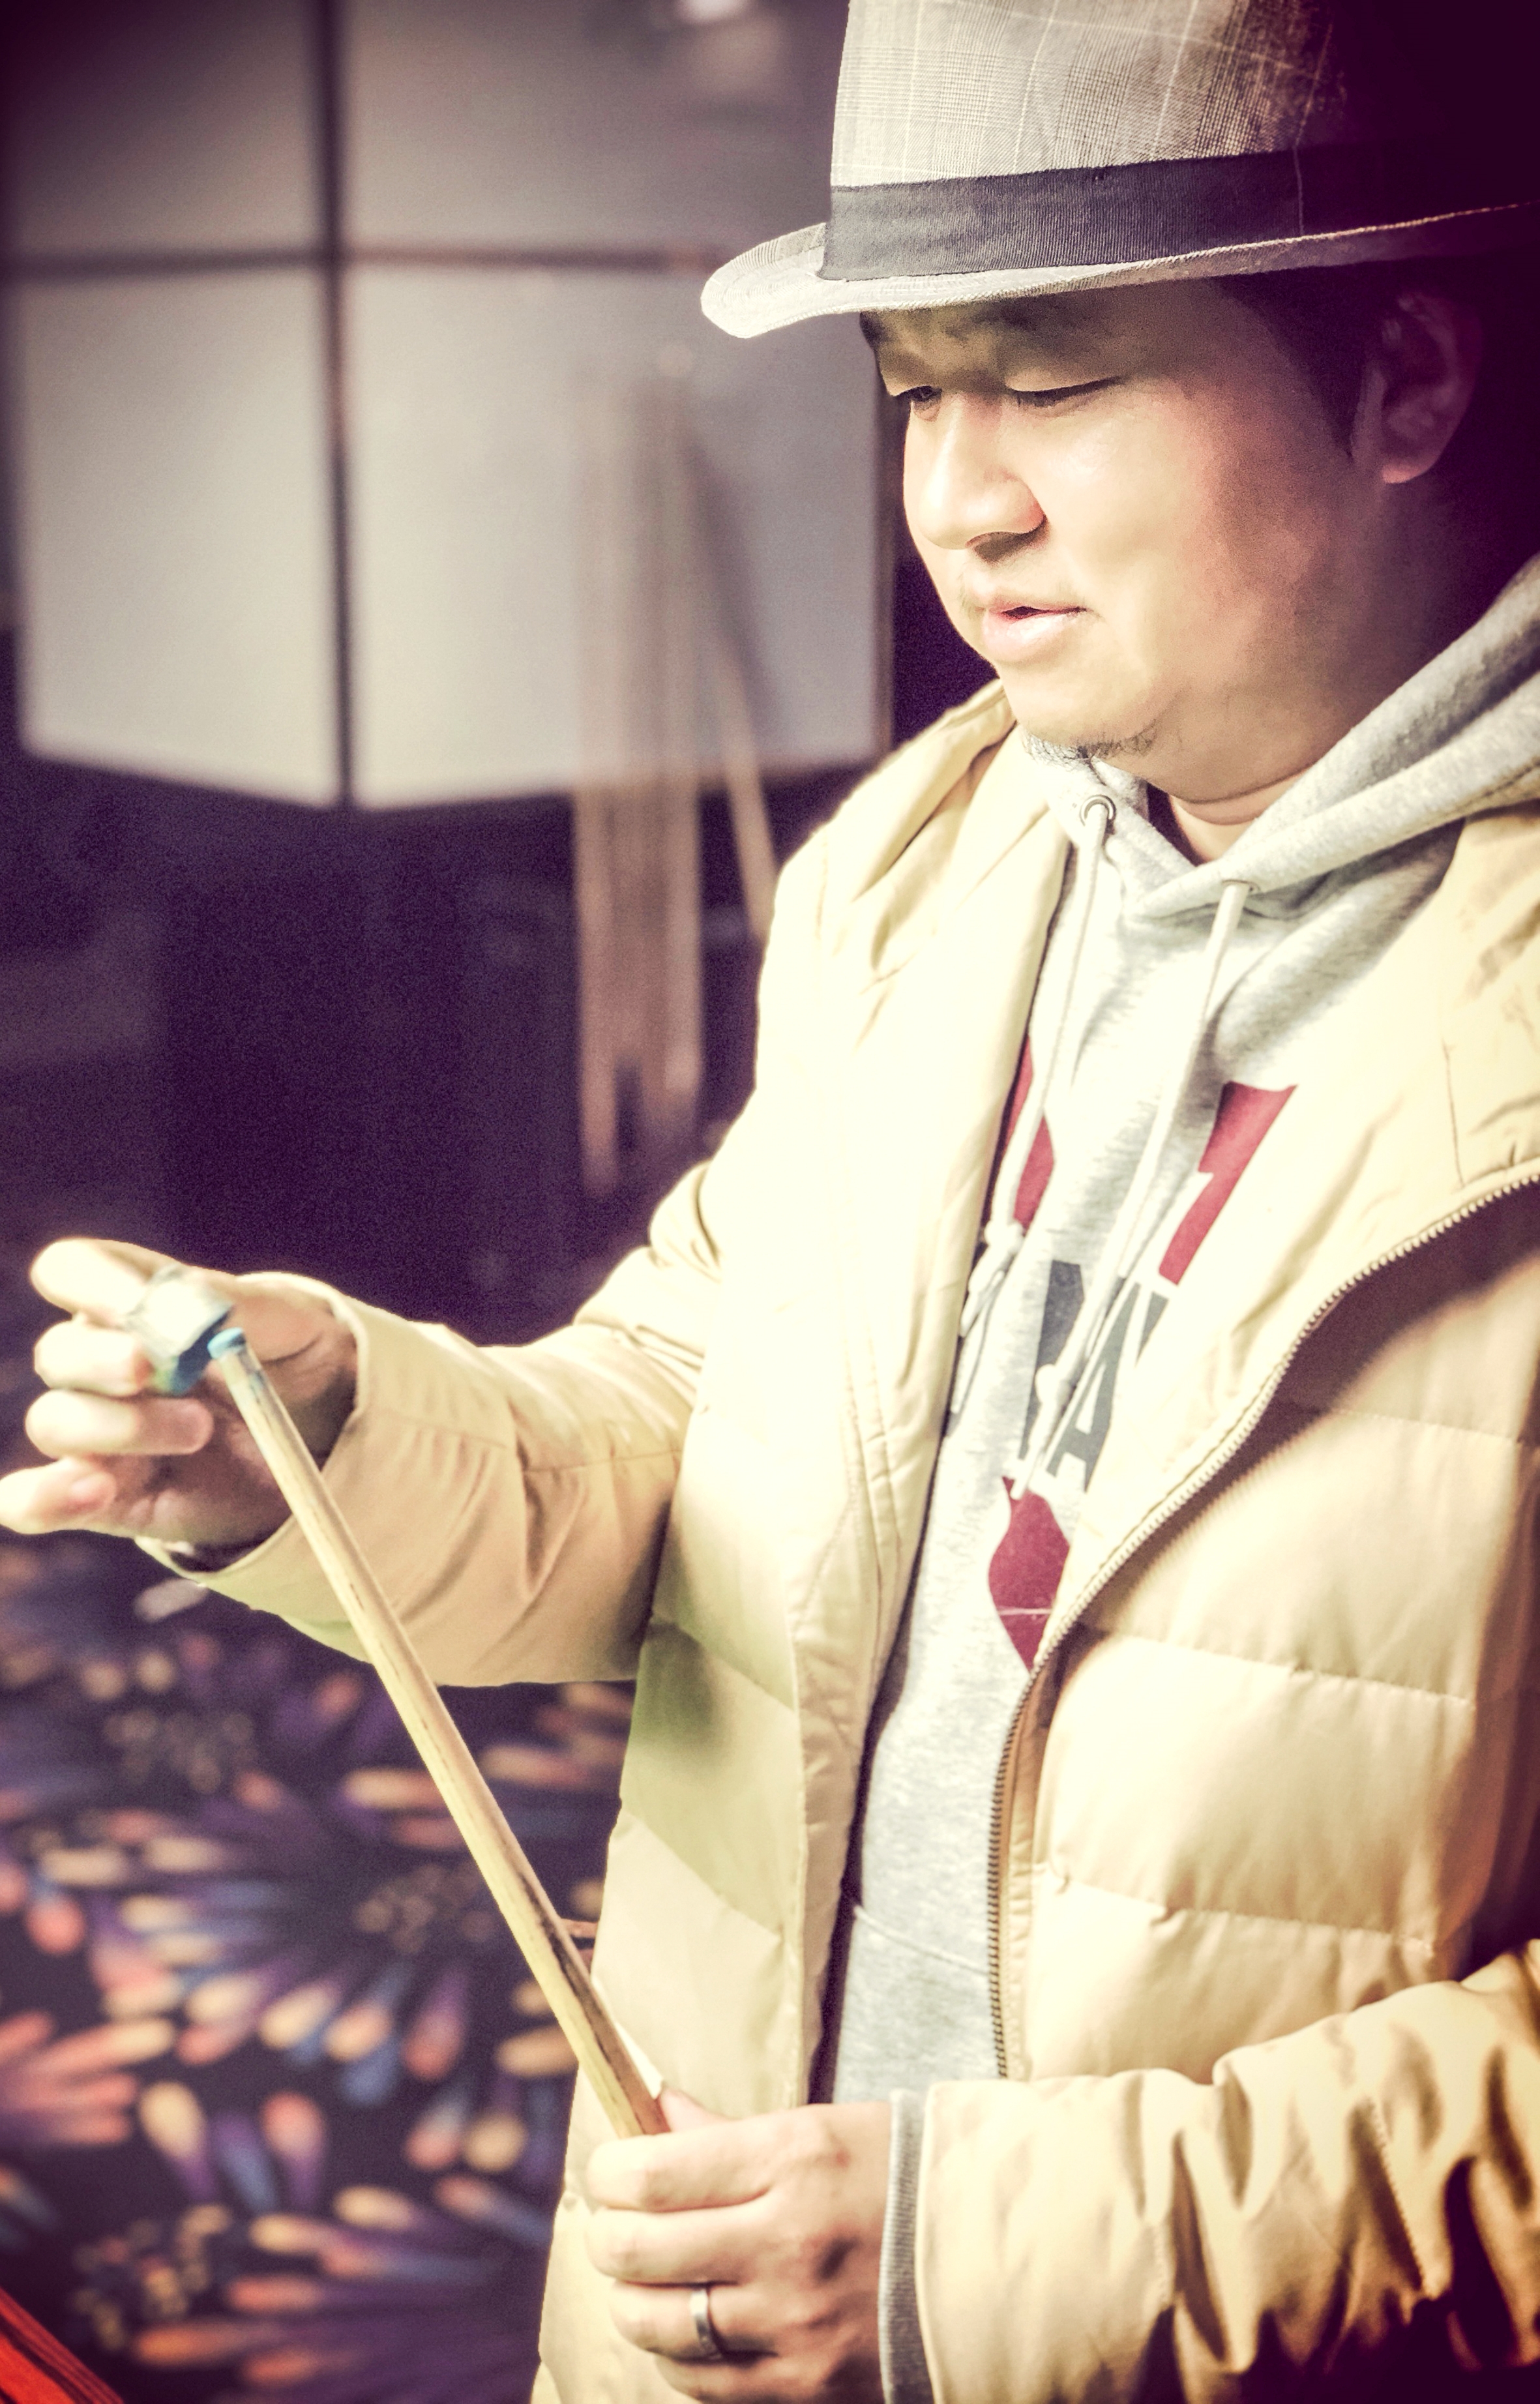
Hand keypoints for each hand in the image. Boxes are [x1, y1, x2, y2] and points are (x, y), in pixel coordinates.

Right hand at [0, 1238, 356, 1552]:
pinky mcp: (105, 1495)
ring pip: (55, 1422)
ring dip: (118, 1426)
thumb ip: (239, 1307)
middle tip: (154, 1370)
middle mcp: (102, 1364)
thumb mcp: (292, 1323)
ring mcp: (100, 1432)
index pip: (75, 1270)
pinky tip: (93, 1491)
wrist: (327, 1444)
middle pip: (59, 1353)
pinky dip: (45, 1498)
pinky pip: (38, 1499)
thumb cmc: (300, 1362)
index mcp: (136, 1301)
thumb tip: (190, 1303)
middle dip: (103, 1361)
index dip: (92, 1282)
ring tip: (198, 1431)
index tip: (137, 1305)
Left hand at [585, 2089, 889, 2399]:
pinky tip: (696, 2330)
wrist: (1008, 2257)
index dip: (609, 2173)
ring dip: (635, 2302)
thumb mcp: (823, 2131)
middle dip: (609, 2238)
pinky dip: (682, 2358)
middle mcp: (786, 2243)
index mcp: (792, 2160)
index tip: (610, 2171)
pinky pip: (703, 2385)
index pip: (649, 2174)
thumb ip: (730, 2134)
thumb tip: (655, 2112)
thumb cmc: (909, 2177)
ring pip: (657, 2326)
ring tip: (648, 2283)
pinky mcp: (809, 2386)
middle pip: (635, 2253)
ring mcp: (795, 2324)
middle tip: (616, 2228)